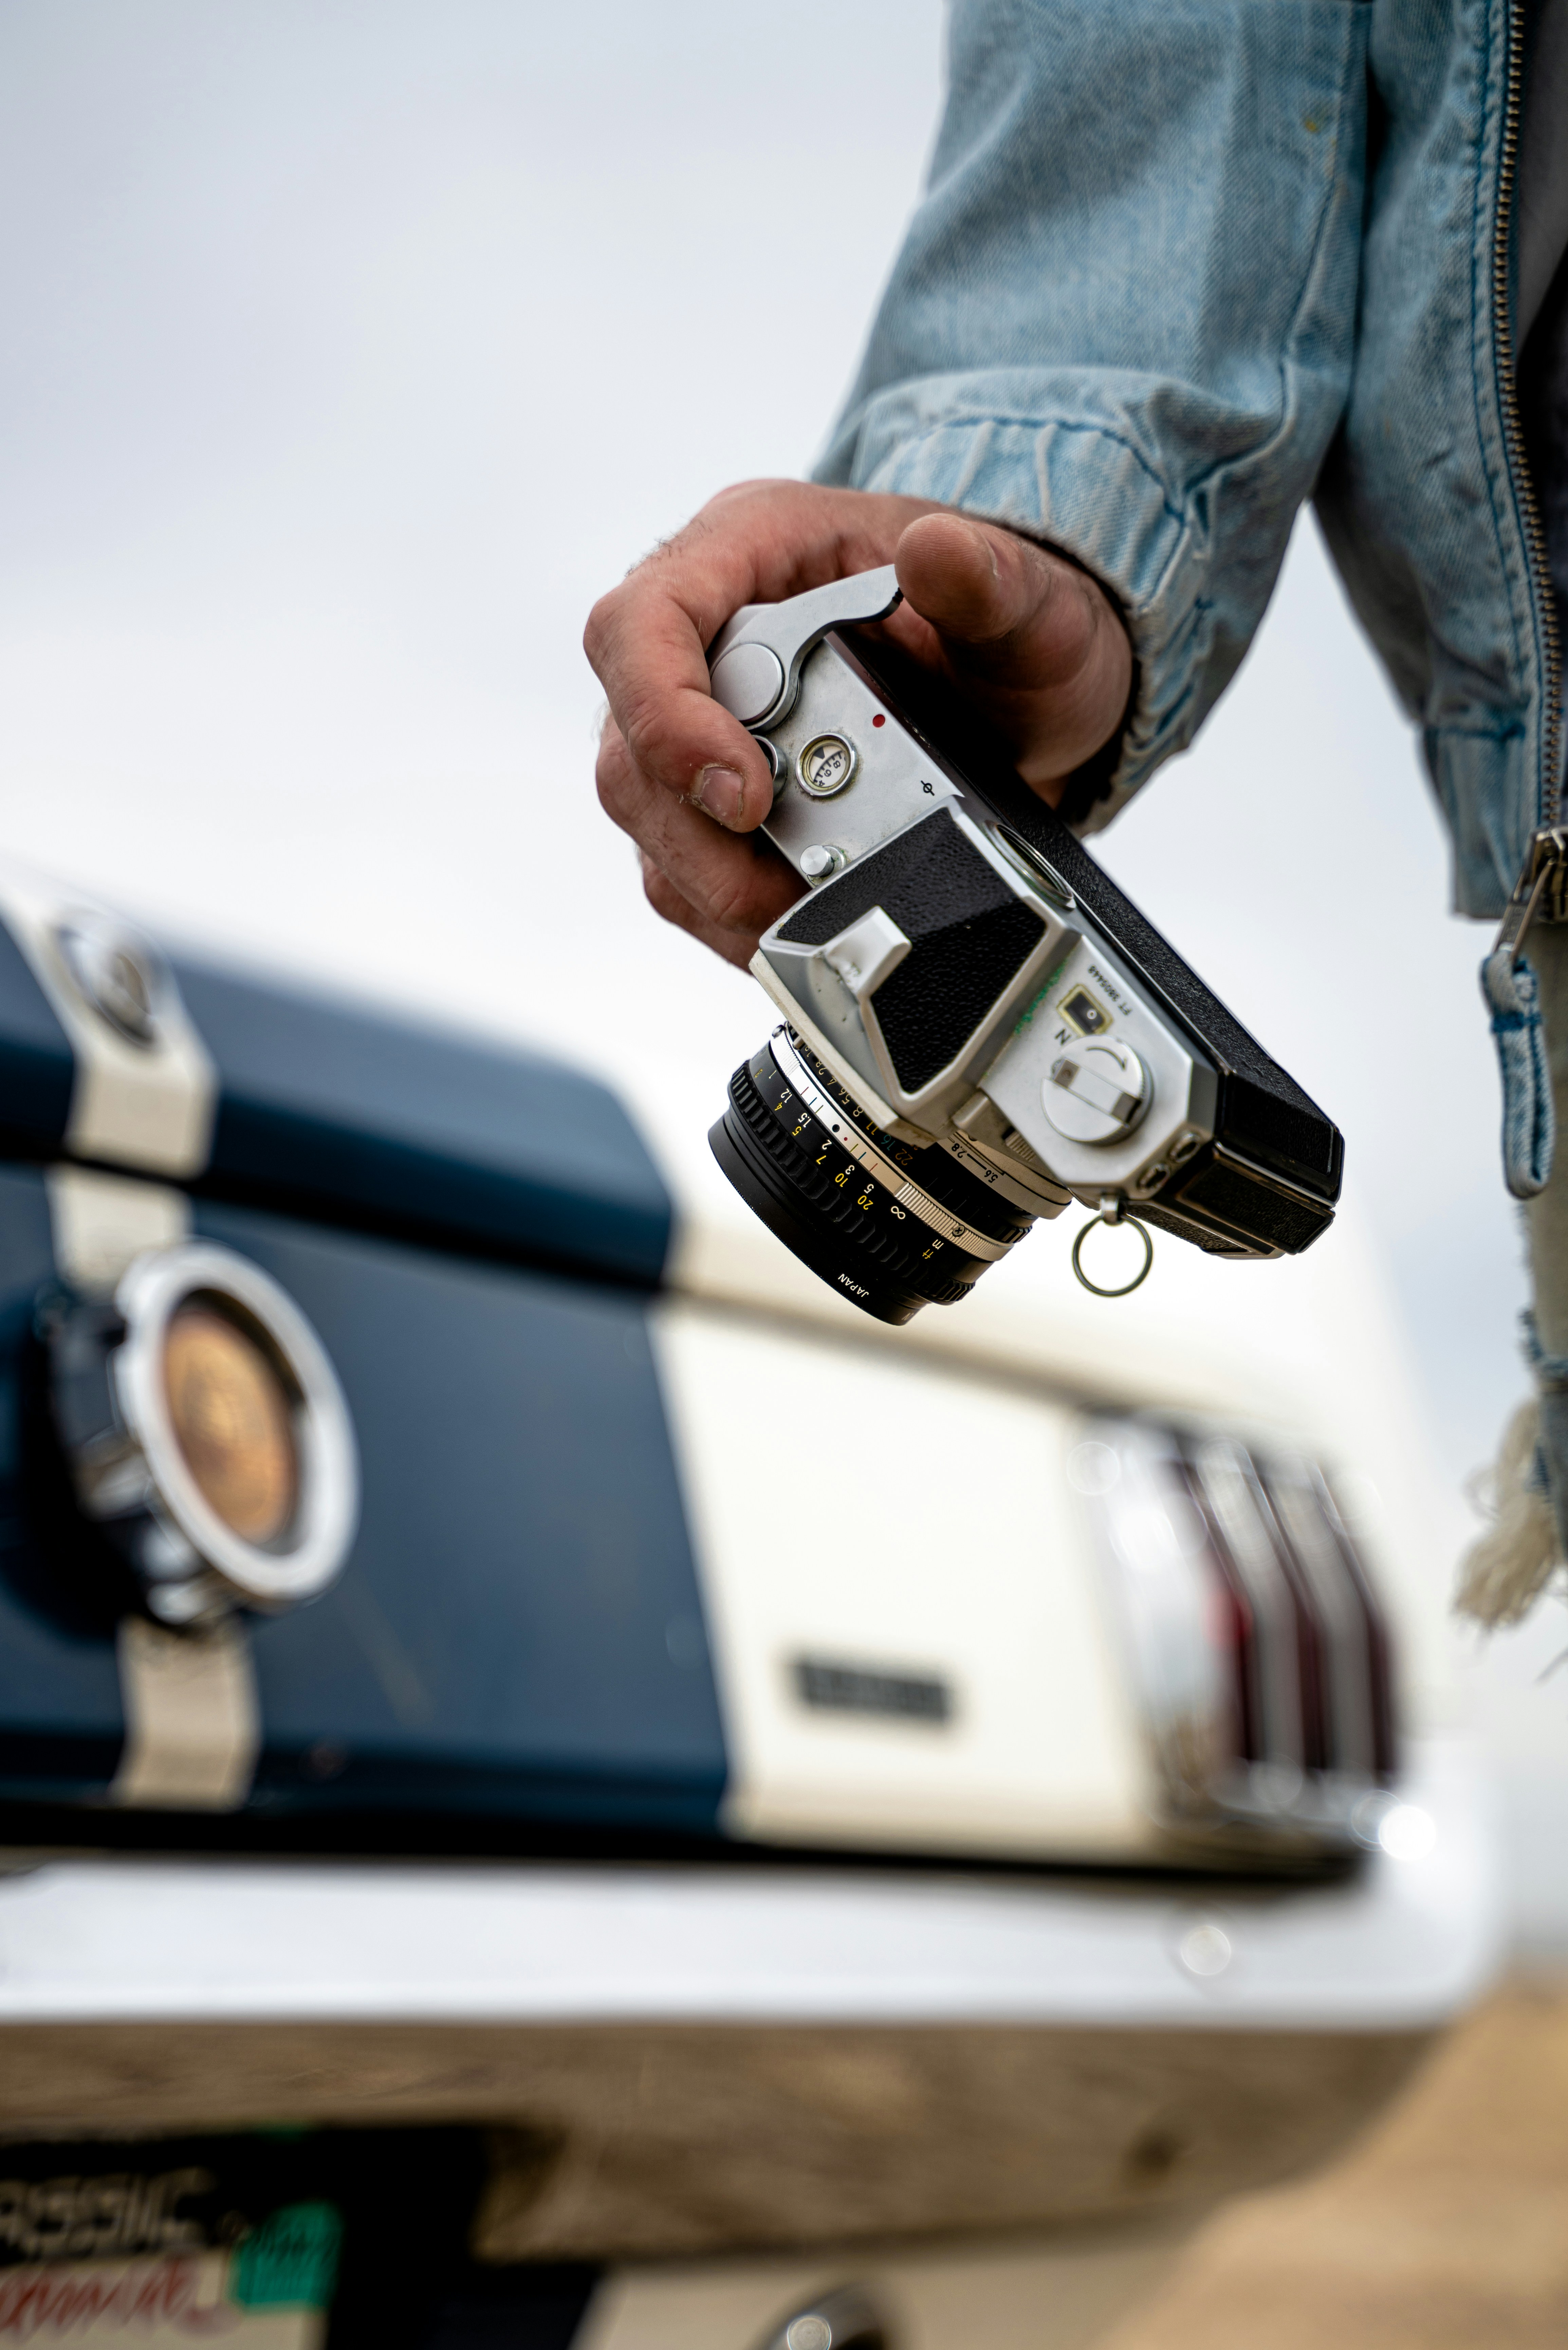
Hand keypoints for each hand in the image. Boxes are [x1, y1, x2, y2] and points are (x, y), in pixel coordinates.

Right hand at [585, 479, 1131, 969]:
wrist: (1025, 693)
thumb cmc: (1006, 626)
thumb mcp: (1024, 598)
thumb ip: (989, 579)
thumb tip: (938, 551)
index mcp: (748, 549)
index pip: (640, 624)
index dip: (666, 717)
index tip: (745, 795)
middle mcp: (703, 637)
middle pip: (628, 751)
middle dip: (702, 836)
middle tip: (798, 880)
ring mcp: (701, 727)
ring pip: (647, 827)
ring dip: (721, 886)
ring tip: (817, 903)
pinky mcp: (715, 804)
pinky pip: (684, 877)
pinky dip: (737, 913)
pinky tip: (805, 916)